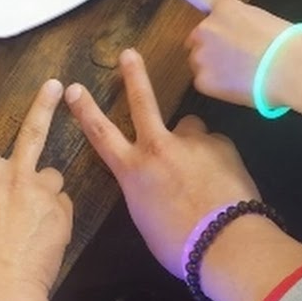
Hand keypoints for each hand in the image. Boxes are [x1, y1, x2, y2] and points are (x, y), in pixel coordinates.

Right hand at [0, 74, 71, 300]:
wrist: (4, 294)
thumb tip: (0, 193)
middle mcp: (14, 176)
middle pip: (32, 130)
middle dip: (44, 104)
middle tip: (56, 84)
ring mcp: (42, 191)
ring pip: (52, 176)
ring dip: (46, 191)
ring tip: (37, 221)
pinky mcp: (63, 209)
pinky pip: (61, 204)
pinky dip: (55, 215)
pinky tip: (45, 237)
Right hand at [66, 48, 258, 276]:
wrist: (228, 245)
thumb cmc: (179, 246)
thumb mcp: (147, 220)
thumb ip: (145, 190)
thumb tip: (153, 180)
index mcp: (133, 171)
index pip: (101, 134)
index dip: (85, 110)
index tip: (73, 87)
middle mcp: (158, 148)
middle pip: (142, 102)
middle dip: (133, 75)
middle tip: (129, 53)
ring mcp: (190, 142)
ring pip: (189, 128)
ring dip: (192, 141)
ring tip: (205, 169)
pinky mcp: (221, 144)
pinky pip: (215, 146)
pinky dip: (217, 159)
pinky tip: (226, 182)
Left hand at [168, 0, 301, 106]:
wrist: (290, 68)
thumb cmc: (286, 44)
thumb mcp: (261, 20)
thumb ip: (238, 25)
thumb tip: (235, 40)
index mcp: (224, 9)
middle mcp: (205, 28)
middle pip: (197, 39)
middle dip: (211, 48)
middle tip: (238, 59)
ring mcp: (201, 54)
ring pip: (200, 62)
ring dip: (214, 67)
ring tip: (244, 73)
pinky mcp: (202, 79)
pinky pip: (204, 82)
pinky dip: (218, 86)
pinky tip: (239, 85)